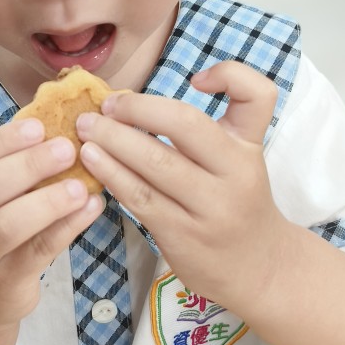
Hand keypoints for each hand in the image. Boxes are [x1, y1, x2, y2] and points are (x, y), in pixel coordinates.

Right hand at [0, 119, 103, 332]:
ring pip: (8, 225)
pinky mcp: (1, 282)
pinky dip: (67, 227)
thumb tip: (57, 122)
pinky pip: (36, 251)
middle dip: (29, 165)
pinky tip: (91, 208)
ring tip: (82, 186)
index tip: (39, 127)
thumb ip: (12, 165)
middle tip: (67, 149)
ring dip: (48, 201)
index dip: (3, 140)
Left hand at [76, 61, 287, 310]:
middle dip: (138, 109)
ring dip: (113, 140)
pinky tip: (92, 160)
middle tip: (107, 105)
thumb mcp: (241, 158)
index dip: (229, 75)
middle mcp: (236, 172)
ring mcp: (210, 207)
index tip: (195, 79)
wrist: (258, 269)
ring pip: (156, 162)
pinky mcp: (183, 235)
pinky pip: (140, 197)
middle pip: (186, 125)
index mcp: (249, 145)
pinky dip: (111, 173)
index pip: (257, 96)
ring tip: (86, 129)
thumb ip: (209, 127)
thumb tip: (134, 102)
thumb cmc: (237, 201)